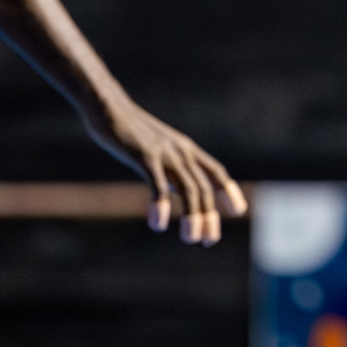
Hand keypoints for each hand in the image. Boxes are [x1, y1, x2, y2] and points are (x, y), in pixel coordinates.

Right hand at [86, 98, 245, 246]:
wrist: (109, 106)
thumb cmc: (130, 129)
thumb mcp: (157, 147)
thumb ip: (169, 165)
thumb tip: (177, 186)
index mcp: (186, 149)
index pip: (216, 172)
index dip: (228, 191)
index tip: (238, 211)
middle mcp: (181, 151)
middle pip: (204, 187)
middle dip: (210, 215)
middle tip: (210, 240)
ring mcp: (165, 153)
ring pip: (189, 189)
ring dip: (193, 216)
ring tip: (191, 238)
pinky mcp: (145, 156)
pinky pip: (158, 185)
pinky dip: (161, 205)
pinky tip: (158, 223)